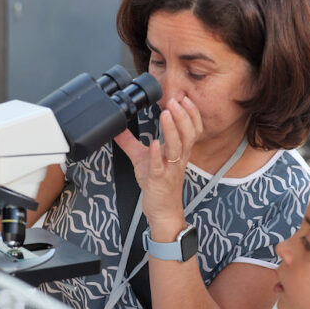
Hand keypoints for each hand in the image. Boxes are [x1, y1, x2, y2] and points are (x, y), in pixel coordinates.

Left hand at [114, 97, 202, 237]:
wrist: (162, 210)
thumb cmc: (157, 185)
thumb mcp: (142, 159)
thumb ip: (130, 142)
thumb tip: (117, 128)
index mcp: (180, 152)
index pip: (192, 129)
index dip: (191, 114)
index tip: (184, 98)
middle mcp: (178, 159)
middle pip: (188, 134)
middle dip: (183, 116)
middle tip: (174, 101)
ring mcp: (169, 169)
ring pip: (177, 148)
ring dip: (172, 130)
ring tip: (166, 114)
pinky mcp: (159, 180)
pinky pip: (160, 167)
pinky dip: (158, 155)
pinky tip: (154, 144)